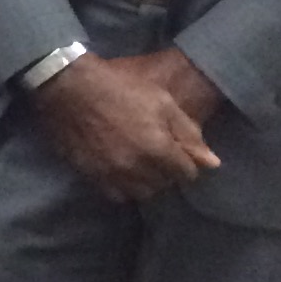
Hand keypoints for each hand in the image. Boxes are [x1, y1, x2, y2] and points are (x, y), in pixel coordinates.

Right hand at [33, 49, 222, 200]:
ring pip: (141, 193)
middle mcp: (137, 168)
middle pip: (165, 185)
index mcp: (159, 149)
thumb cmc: (120, 87)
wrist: (68, 87)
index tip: (177, 150)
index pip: (188, 173)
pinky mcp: (91, 175)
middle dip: (166, 171)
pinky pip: (116, 194)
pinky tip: (121, 170)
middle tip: (158, 153)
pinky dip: (123, 186)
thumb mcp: (162, 101)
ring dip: (146, 181)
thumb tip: (211, 163)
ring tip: (140, 164)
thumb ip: (189, 133)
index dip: (186, 161)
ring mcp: (112, 174)